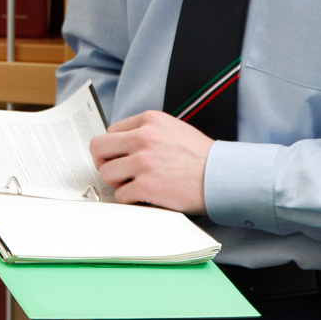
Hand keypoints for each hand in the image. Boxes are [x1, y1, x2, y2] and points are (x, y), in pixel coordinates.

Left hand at [89, 110, 212, 214]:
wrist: (222, 177)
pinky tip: (143, 197)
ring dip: (117, 182)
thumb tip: (121, 144)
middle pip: (98, 148)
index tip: (119, 157)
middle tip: (115, 172)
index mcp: (149, 120)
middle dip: (104, 162)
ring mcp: (143, 162)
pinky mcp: (146, 186)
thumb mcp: (172, 129)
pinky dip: (129, 199)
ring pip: (106, 173)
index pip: (110, 131)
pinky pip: (120, 195)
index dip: (113, 147)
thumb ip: (146, 132)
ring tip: (133, 185)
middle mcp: (143, 137)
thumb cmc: (200, 157)